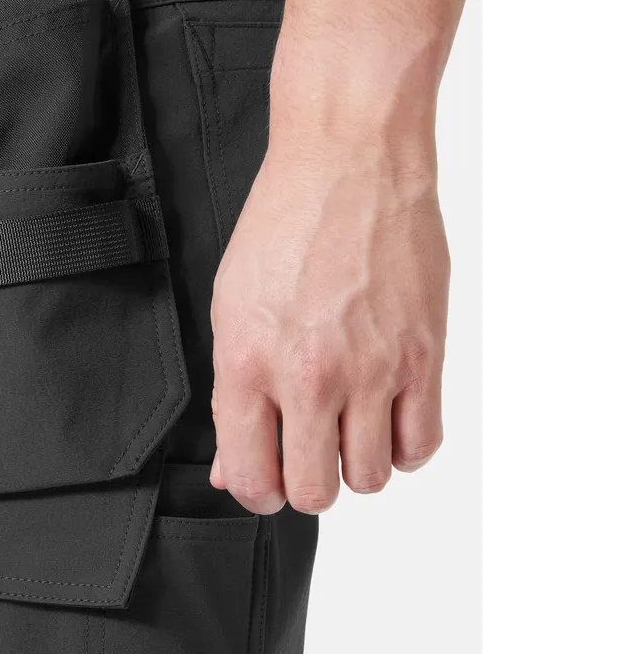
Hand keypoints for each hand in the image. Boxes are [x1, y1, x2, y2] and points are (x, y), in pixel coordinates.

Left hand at [209, 129, 449, 514]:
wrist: (349, 161)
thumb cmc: (284, 229)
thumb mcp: (231, 312)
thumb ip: (232, 400)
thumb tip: (233, 469)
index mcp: (248, 366)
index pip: (251, 477)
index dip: (257, 493)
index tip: (266, 482)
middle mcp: (309, 376)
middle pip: (314, 491)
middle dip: (308, 485)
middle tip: (308, 456)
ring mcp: (371, 369)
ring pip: (370, 478)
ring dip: (357, 466)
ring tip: (349, 430)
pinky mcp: (422, 355)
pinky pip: (421, 445)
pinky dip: (404, 447)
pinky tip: (388, 420)